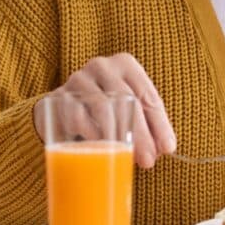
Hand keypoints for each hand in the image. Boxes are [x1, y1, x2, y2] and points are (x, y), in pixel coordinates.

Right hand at [33, 53, 176, 167]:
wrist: (66, 103)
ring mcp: (78, 79)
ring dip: (117, 137)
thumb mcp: (131, 108)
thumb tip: (165, 147)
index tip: (167, 148)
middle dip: (141, 134)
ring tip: (125, 157)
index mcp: (125, 64)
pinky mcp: (58, 97)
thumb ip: (149, 123)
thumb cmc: (109, 107)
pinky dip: (91, 134)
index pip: (147, 94)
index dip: (159, 123)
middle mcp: (102, 66)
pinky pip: (77, 117)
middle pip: (128, 100)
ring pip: (103, 108)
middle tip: (149, 161)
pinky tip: (99, 147)